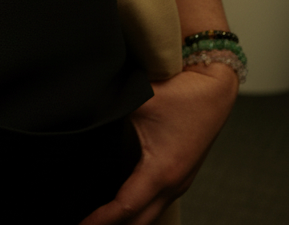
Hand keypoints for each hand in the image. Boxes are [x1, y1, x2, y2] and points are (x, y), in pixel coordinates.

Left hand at [79, 63, 237, 224]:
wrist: (216, 87)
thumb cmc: (185, 93)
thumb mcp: (142, 99)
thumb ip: (111, 108)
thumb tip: (83, 114)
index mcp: (162, 170)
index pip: (125, 207)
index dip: (101, 219)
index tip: (80, 224)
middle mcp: (174, 183)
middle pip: (140, 222)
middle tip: (86, 224)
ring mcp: (180, 181)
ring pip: (151, 214)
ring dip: (128, 219)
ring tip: (101, 217)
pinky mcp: (182, 174)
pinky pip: (159, 202)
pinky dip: (140, 208)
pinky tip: (124, 201)